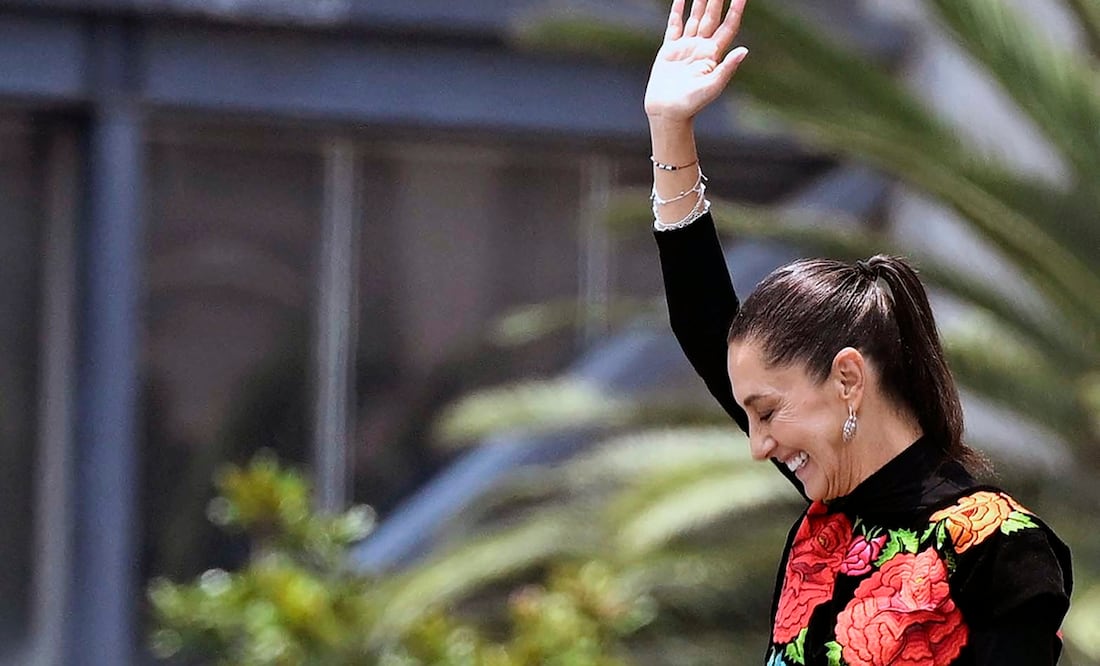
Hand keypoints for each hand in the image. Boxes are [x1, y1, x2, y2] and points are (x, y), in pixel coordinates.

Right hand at [644, 0, 748, 121]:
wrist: (668, 112)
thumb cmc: (691, 104)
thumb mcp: (713, 86)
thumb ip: (727, 68)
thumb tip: (745, 50)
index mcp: (713, 54)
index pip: (728, 26)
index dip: (736, 10)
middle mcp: (701, 47)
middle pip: (712, 16)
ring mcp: (685, 47)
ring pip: (695, 17)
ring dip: (700, 0)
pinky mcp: (669, 50)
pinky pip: (674, 25)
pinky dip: (677, 10)